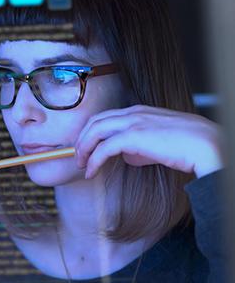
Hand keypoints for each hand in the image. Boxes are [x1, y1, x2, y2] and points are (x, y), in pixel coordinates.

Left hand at [75, 105, 224, 178]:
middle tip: (78, 157)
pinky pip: (103, 148)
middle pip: (94, 122)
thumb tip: (125, 156)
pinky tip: (91, 172)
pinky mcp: (133, 136)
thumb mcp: (156, 142)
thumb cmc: (184, 145)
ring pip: (95, 131)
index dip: (90, 132)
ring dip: (83, 149)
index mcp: (137, 111)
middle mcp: (132, 113)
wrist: (203, 144)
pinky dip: (94, 161)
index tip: (85, 148)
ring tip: (82, 165)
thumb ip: (138, 147)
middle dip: (81, 140)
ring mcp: (132, 122)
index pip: (104, 117)